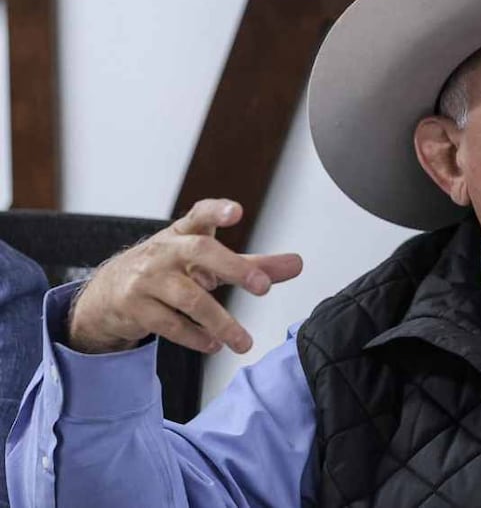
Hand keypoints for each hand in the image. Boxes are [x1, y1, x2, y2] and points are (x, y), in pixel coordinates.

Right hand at [68, 199, 302, 354]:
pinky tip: (214, 345)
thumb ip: (253, 263)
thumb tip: (297, 265)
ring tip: (244, 342)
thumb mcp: (207, 261)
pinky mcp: (136, 307)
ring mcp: (148, 279)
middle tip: (263, 286)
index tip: (236, 211)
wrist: (108, 293)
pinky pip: (169, 324)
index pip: (200, 214)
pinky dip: (194, 337)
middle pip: (200, 251)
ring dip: (220, 322)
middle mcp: (166, 251)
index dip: (217, 211)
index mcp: (185, 233)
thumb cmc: (169, 269)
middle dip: (234, 267)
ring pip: (188, 298)